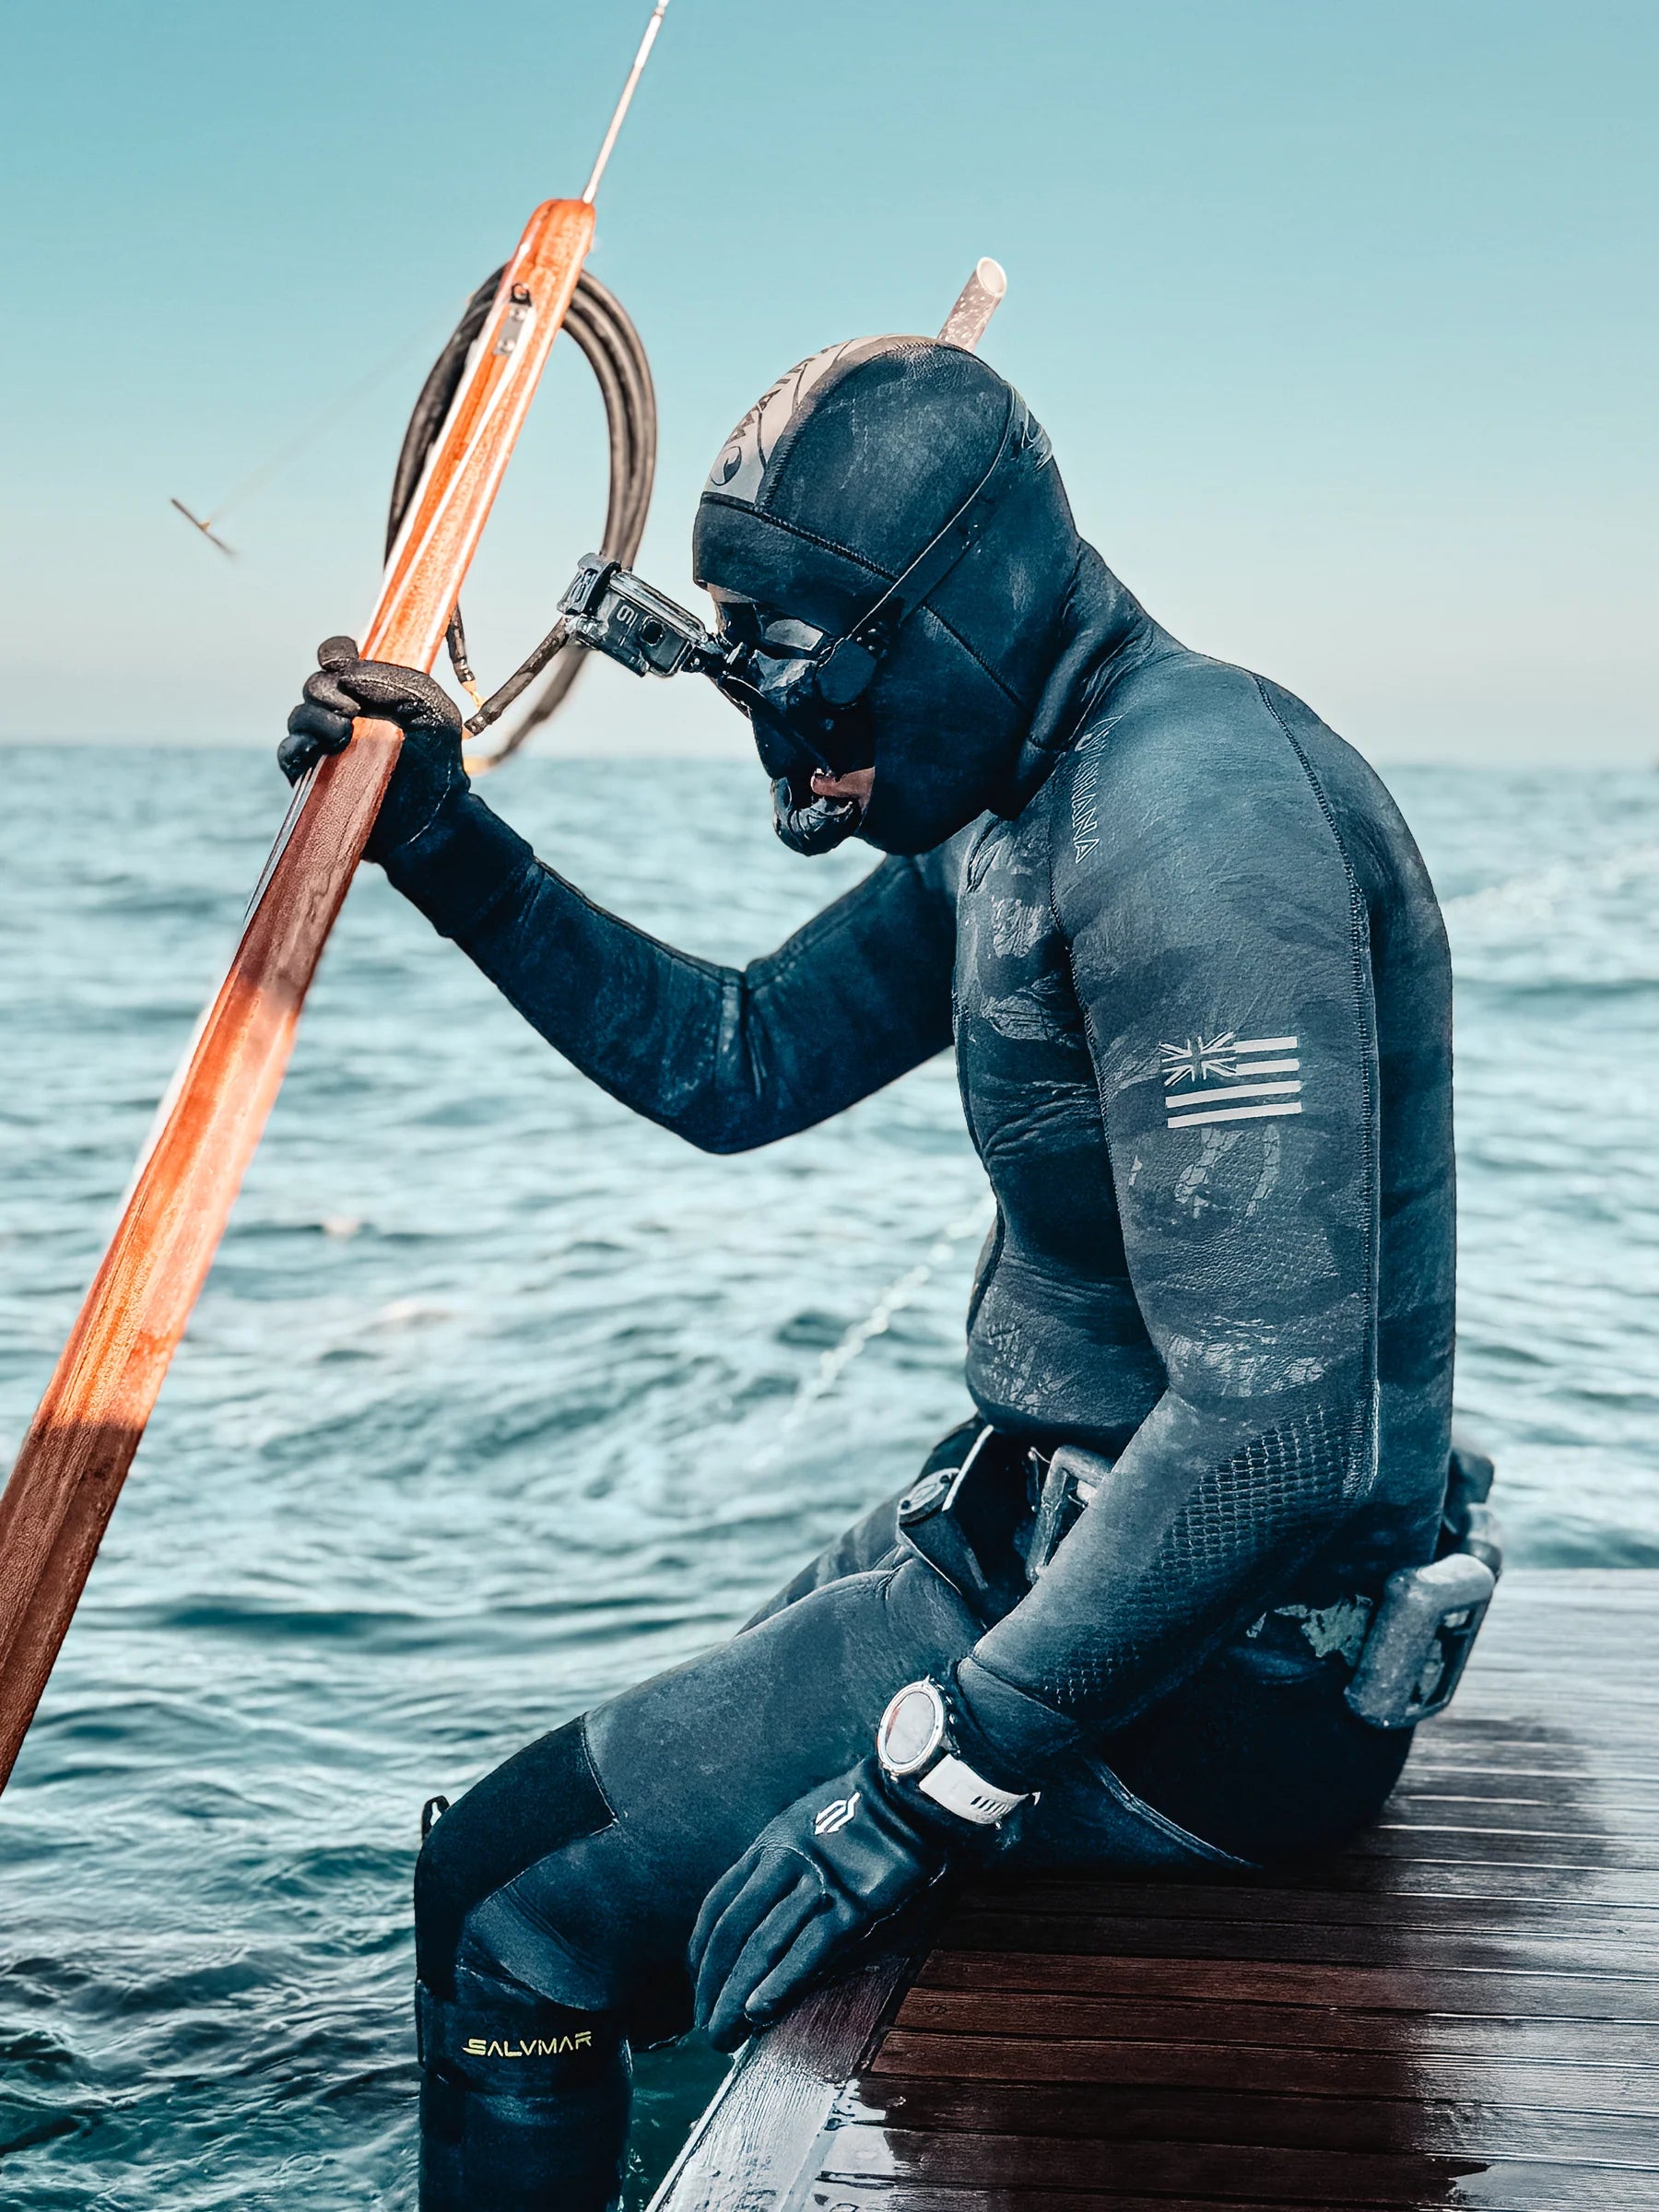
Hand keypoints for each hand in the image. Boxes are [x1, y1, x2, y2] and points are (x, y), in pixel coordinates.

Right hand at [279, 637, 468, 863]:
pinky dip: (297, 745)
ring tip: (344, 734)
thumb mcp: (433, 709)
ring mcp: (326, 747)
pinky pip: (289, 753)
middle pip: (315, 685)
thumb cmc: (438, 765)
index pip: (339, 660)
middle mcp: (344, 716)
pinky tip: (318, 749)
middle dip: (327, 689)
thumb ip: (397, 679)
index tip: (340, 662)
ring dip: (316, 717)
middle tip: (352, 709)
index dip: (335, 654)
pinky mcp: (312, 779)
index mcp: (370, 694)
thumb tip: (344, 675)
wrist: (433, 820)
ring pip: (299, 716)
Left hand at [689, 1759, 952, 2050]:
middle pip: (733, 1934)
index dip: (701, 1955)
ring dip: (736, 1996)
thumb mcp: (802, 1824)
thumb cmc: (858, 1815)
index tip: (698, 1988)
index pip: (718, 1908)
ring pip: (762, 1946)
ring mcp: (817, 1885)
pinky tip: (760, 2011)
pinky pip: (807, 1950)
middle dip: (712, 1987)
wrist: (909, 1798)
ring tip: (724, 2034)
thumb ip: (775, 1863)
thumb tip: (753, 1913)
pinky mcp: (853, 1906)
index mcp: (768, 1845)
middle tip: (707, 2029)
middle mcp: (783, 1864)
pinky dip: (779, 1983)